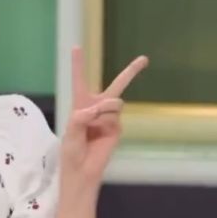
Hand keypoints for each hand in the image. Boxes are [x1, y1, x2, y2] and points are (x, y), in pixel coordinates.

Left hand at [60, 46, 148, 184]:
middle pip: (116, 85)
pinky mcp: (117, 127)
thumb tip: (99, 107)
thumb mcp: (70, 132)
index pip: (79, 80)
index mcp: (80, 105)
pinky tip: (99, 135)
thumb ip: (81, 117)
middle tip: (145, 58)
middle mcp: (96, 107)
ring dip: (104, 109)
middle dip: (131, 72)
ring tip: (93, 126)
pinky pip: (115, 116)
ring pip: (113, 102)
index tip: (76, 46)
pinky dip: (106, 121)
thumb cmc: (72, 151)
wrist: (83, 171)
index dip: (78, 64)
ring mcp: (109, 117)